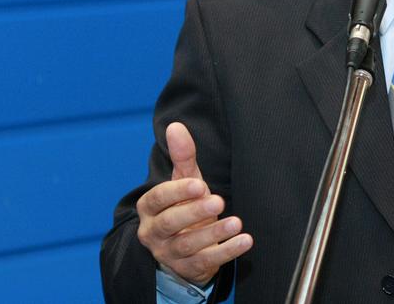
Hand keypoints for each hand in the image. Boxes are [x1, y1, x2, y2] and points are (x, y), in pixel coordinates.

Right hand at [136, 122, 252, 284]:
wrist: (183, 246)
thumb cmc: (182, 206)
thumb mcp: (183, 181)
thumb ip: (182, 156)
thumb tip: (176, 126)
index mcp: (149, 208)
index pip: (157, 199)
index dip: (177, 192)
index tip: (199, 185)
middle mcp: (154, 232)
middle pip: (170, 223)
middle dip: (194, 212)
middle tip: (218, 201)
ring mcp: (170, 253)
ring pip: (189, 245)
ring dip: (214, 233)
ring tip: (236, 223)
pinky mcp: (188, 268)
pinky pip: (207, 262)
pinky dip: (227, 251)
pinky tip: (244, 240)